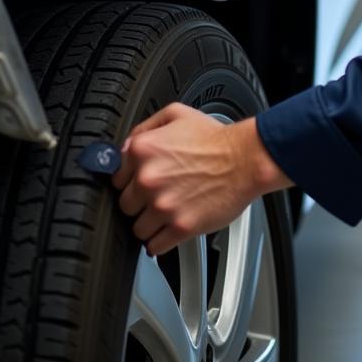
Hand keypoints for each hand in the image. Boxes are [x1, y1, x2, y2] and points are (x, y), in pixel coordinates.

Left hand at [112, 103, 291, 255]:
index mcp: (142, 150)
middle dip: (139, 204)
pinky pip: (155, 246)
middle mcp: (148, 178)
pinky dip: (160, 242)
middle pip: (125, 206)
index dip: (130, 182)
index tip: (141, 184)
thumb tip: (126, 147)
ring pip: (138, 228)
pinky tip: (168, 231)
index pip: (116, 179)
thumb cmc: (215, 140)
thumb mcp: (177, 114)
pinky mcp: (180, 227)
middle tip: (157, 197)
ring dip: (150, 224)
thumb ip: (145, 127)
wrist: (246, 159)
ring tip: (166, 214)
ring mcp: (163, 204)